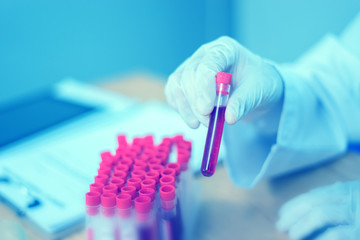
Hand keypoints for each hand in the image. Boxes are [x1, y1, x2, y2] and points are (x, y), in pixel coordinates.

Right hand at [164, 36, 283, 127]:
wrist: (254, 87)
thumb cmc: (258, 82)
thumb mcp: (258, 90)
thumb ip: (243, 102)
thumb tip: (228, 118)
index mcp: (224, 49)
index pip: (207, 65)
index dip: (203, 88)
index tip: (206, 110)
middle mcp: (205, 55)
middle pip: (189, 76)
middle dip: (195, 103)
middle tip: (208, 122)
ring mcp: (192, 66)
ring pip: (177, 85)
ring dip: (186, 108)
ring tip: (202, 124)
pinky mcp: (185, 81)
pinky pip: (174, 93)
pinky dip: (180, 108)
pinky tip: (193, 119)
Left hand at [277, 181, 359, 239]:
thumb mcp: (355, 201)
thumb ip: (335, 200)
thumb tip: (306, 206)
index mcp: (347, 190)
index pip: (314, 195)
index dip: (294, 204)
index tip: (282, 214)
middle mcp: (351, 198)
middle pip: (313, 201)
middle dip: (292, 214)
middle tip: (280, 225)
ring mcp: (356, 214)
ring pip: (320, 214)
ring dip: (302, 225)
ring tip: (292, 235)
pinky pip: (335, 234)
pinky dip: (319, 239)